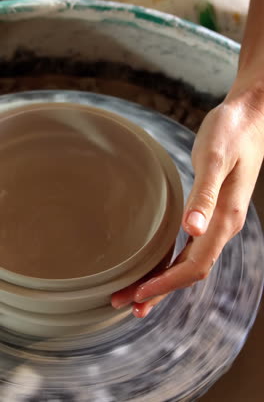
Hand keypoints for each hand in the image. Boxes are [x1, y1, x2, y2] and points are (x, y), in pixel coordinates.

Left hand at [112, 80, 263, 316]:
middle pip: (190, 271)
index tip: (137, 294)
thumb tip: (192, 229)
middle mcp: (223, 226)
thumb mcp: (215, 160)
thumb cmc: (232, 133)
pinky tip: (159, 263)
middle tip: (126, 303)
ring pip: (190, 261)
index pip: (194, 265)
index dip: (166, 283)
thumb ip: (205, 195)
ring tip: (136, 293)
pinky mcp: (213, 211)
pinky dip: (172, 260)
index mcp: (225, 219)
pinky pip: (192, 246)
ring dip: (164, 279)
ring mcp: (219, 220)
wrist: (250, 117)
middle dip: (159, 290)